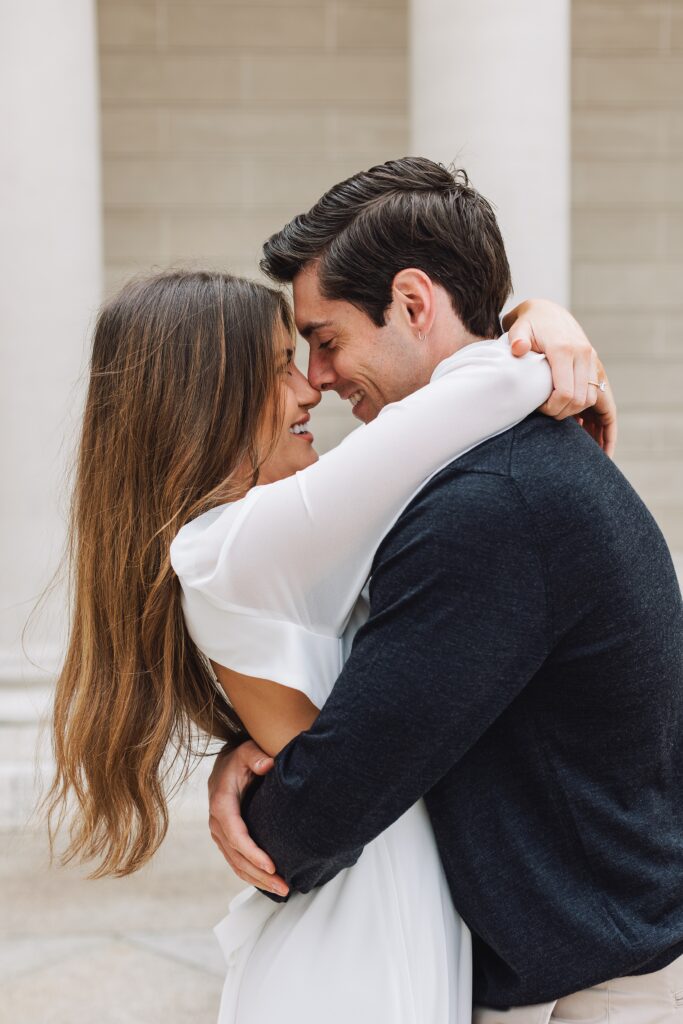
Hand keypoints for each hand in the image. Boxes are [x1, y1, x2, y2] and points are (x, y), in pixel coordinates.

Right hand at [208, 740, 289, 896]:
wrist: (228, 764)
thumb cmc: (241, 758)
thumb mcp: (248, 751)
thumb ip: (256, 756)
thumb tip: (267, 764)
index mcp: (221, 803)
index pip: (236, 834)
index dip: (252, 853)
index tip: (271, 866)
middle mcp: (217, 822)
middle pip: (237, 856)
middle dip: (260, 875)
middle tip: (284, 886)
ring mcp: (220, 833)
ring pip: (236, 864)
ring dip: (258, 880)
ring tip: (282, 890)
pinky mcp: (226, 839)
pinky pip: (236, 862)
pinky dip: (252, 876)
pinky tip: (269, 883)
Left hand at [504, 299, 616, 456]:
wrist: (546, 312)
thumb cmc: (528, 325)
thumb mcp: (519, 328)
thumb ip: (517, 338)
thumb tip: (517, 349)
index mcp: (566, 349)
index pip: (566, 391)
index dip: (552, 408)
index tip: (538, 409)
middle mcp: (585, 356)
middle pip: (581, 400)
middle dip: (563, 415)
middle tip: (546, 417)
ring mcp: (593, 362)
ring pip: (594, 401)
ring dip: (585, 421)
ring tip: (578, 446)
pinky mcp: (596, 369)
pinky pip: (607, 403)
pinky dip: (606, 426)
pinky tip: (602, 448)